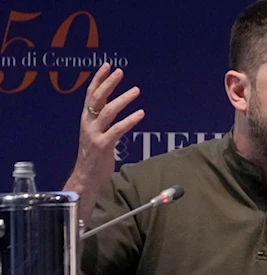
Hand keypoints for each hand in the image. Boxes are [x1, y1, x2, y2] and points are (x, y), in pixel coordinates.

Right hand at [71, 63, 144, 192]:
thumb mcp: (97, 133)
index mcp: (86, 119)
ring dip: (122, 99)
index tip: (108, 66)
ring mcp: (94, 134)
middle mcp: (88, 124)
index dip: (98, 79)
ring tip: (136, 90)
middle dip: (108, 83)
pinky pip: (117, 130)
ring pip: (107, 112)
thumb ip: (103, 120)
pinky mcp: (102, 146)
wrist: (86, 178)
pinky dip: (129, 120)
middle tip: (120, 72)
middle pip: (97, 99)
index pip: (90, 94)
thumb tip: (114, 106)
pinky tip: (140, 113)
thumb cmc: (94, 156)